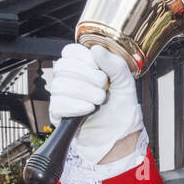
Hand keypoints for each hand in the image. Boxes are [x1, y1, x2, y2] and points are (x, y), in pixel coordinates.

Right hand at [44, 43, 142, 164]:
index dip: (83, 58)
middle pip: (63, 67)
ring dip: (84, 92)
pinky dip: (76, 106)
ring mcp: (61, 96)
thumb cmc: (121, 108)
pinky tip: (88, 109)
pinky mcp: (58, 114)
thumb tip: (96, 49)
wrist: (119, 134)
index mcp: (83, 67)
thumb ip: (114, 63)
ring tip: (99, 101)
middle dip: (87, 77)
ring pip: (60, 85)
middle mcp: (69, 79)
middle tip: (103, 88)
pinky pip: (58, 104)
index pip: (70, 52)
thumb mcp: (125, 82)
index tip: (98, 68)